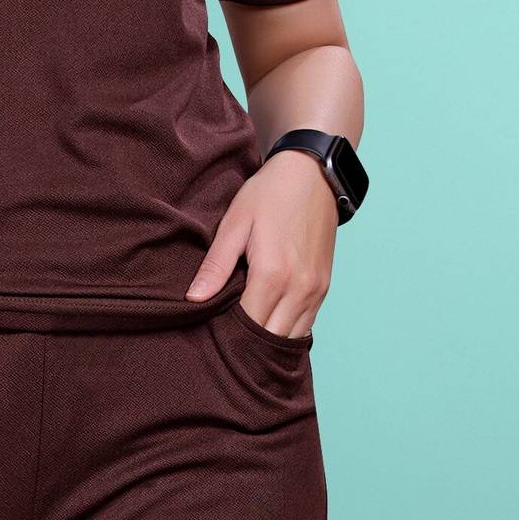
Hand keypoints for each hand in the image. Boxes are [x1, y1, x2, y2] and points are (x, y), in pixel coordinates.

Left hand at [185, 149, 336, 337]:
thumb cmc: (269, 195)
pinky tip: (268, 330)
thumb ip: (216, 266)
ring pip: (291, 337)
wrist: (312, 174)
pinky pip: (306, 325)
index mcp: (273, 275)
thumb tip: (194, 299)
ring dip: (268, 342)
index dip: (228, 336)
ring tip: (244, 342)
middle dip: (247, 345)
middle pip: (270, 338)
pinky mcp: (324, 287)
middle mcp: (299, 289)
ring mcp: (316, 290)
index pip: (248, 326)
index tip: (210, 337)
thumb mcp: (235, 224)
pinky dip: (287, 332)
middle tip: (224, 345)